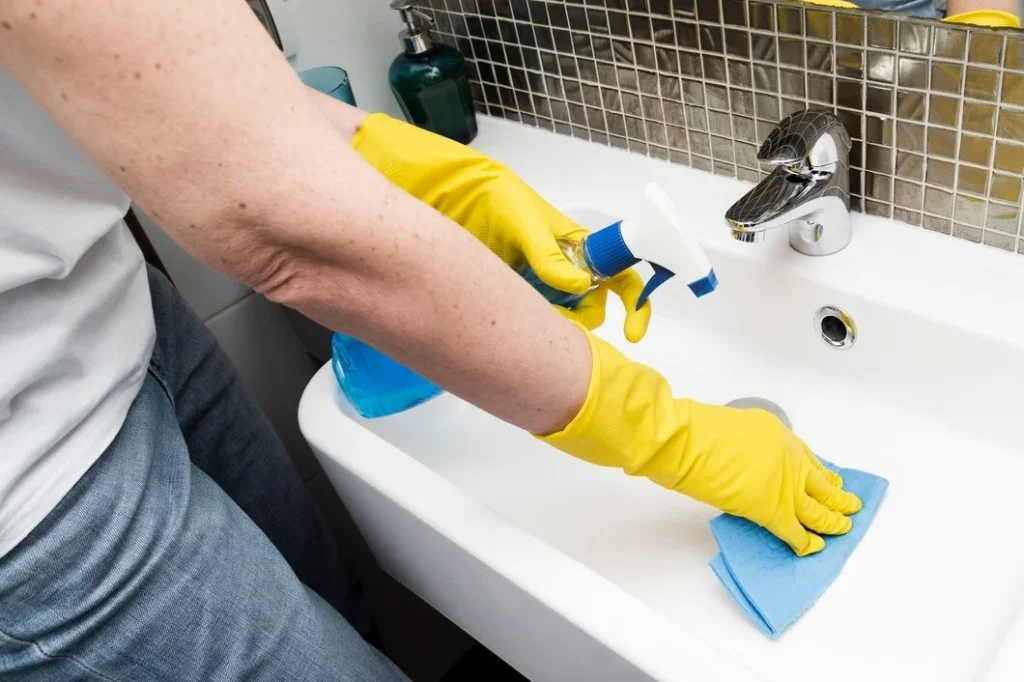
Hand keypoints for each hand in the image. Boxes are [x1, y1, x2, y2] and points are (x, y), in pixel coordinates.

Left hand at [352, 113, 650, 342]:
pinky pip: (516, 322)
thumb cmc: (470, 189)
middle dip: (586, 323)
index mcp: (564, 241)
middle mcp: (547, 266)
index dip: (630, 301)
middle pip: (587, 305)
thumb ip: (544, 246)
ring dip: (555, 329)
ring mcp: (519, 283)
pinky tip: (509, 338)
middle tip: (566, 331)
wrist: (413, 187)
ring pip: (553, 318)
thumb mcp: (512, 211)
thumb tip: (578, 286)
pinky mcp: (489, 294)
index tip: (632, 331)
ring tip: (534, 328)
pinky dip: (524, 333)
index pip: (613, 272)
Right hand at [541, 324, 861, 555]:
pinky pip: (795, 532)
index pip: (808, 458)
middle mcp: (788, 458)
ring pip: (818, 509)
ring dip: (832, 521)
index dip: (821, 472)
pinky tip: (812, 548)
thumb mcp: (730, 425)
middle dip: (837, 496)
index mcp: (778, 434)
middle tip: (849, 504)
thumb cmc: (696, 429)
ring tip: (842, 528)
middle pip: (821, 483)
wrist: (687, 441)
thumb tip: (743, 461)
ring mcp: (783, 485)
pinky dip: (805, 542)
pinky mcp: (772, 510)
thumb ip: (746, 444)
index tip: (830, 478)